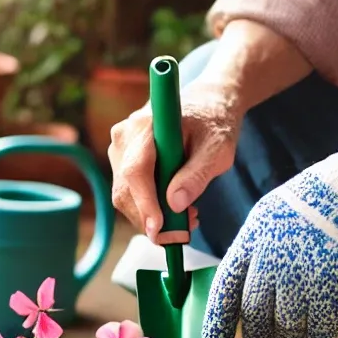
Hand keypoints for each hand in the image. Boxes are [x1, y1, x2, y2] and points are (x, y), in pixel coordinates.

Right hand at [109, 81, 241, 244]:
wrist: (207, 104)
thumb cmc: (215, 122)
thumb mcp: (218, 148)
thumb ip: (197, 174)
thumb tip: (175, 204)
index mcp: (145, 125)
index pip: (136, 171)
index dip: (145, 203)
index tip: (159, 230)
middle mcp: (124, 135)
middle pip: (126, 190)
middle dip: (153, 219)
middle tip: (185, 233)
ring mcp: (120, 148)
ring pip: (126, 196)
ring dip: (154, 216)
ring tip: (189, 216)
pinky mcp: (123, 160)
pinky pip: (130, 193)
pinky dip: (151, 208)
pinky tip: (178, 208)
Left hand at [202, 115, 337, 337]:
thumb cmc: (314, 202)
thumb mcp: (270, 217)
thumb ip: (253, 253)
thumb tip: (240, 291)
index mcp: (252, 241)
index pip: (225, 291)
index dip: (216, 324)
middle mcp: (272, 263)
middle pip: (255, 317)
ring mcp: (303, 278)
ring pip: (287, 328)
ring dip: (290, 337)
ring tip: (295, 333)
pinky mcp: (334, 290)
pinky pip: (319, 330)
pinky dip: (318, 334)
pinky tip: (320, 328)